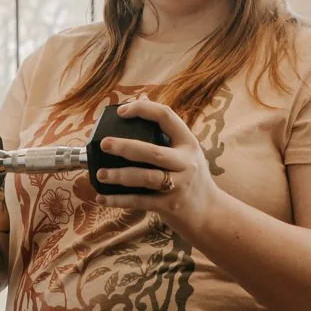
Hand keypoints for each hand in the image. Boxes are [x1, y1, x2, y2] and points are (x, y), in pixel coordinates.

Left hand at [92, 95, 219, 241]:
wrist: (209, 212)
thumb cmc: (191, 176)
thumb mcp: (186, 151)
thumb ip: (165, 130)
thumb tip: (142, 98)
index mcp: (188, 143)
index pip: (166, 117)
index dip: (143, 110)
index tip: (122, 111)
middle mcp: (185, 163)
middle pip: (152, 152)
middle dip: (126, 147)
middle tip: (104, 144)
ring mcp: (178, 185)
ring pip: (146, 178)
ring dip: (120, 176)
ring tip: (101, 173)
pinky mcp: (169, 206)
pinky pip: (140, 202)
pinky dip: (118, 201)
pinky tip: (101, 198)